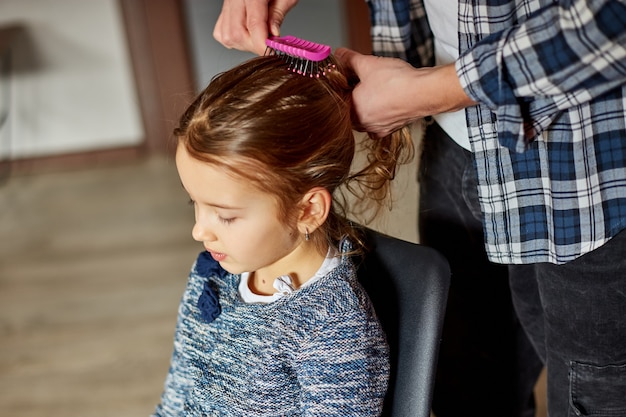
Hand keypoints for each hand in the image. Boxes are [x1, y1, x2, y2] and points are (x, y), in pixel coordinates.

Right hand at [213, 0, 298, 54]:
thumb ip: (277, 14)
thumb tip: (273, 36)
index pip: (254, 24)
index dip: (263, 44)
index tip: (272, 53)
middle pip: (237, 33)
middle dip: (254, 45)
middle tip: (269, 43)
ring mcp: (227, 3)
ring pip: (227, 36)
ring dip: (245, 44)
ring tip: (259, 37)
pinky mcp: (223, 10)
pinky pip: (221, 33)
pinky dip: (234, 39)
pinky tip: (247, 34)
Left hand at [335, 47, 475, 136]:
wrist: (424, 93)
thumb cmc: (396, 82)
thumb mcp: (367, 64)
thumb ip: (349, 59)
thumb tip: (339, 54)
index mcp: (352, 112)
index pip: (338, 101)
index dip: (342, 87)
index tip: (346, 78)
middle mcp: (363, 124)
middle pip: (351, 111)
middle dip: (353, 98)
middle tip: (359, 82)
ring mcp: (378, 129)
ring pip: (366, 118)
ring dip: (367, 106)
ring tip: (374, 89)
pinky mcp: (393, 129)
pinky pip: (381, 123)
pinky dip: (381, 113)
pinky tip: (386, 102)